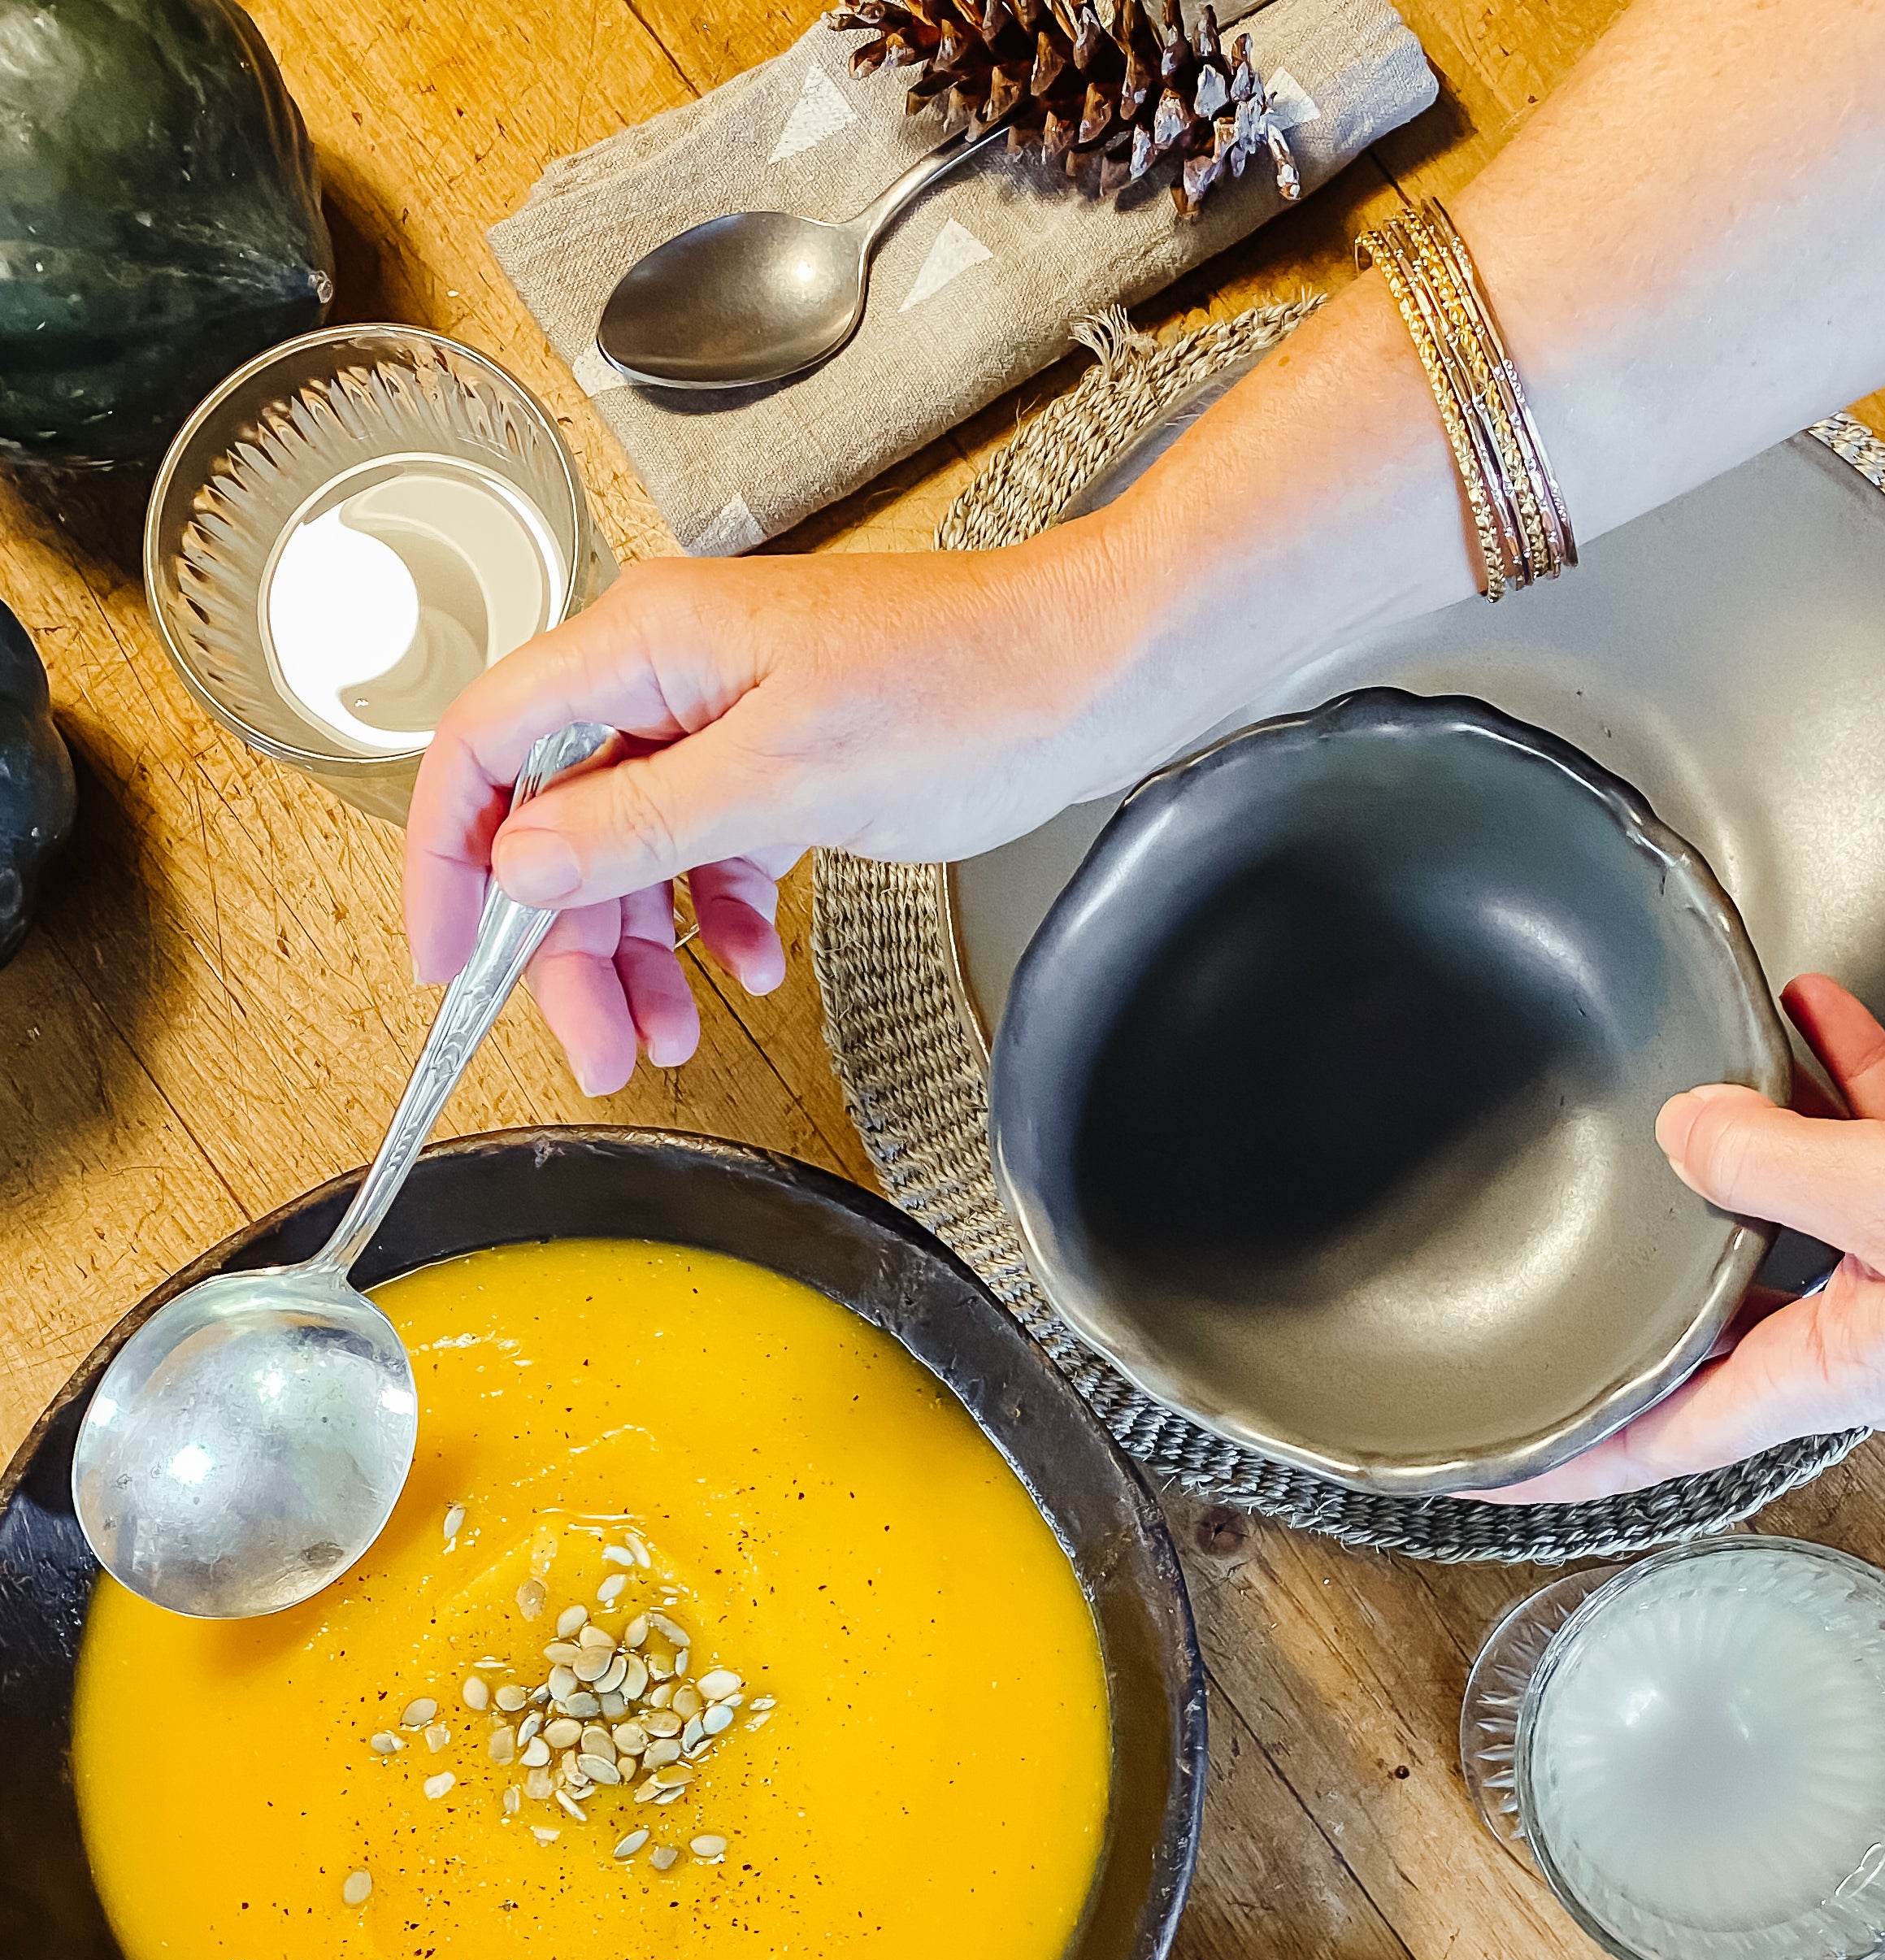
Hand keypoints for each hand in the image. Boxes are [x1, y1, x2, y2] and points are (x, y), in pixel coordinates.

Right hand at [402, 528, 1141, 1095]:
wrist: (1092, 674)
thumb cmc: (970, 690)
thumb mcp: (786, 779)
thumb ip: (642, 825)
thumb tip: (523, 864)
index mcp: (647, 645)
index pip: (486, 748)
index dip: (450, 860)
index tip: (449, 960)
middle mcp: (671, 672)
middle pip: (559, 821)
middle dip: (568, 946)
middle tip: (600, 1047)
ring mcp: (727, 715)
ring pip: (634, 849)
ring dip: (643, 951)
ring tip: (670, 1035)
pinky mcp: (782, 757)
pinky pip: (709, 849)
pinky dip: (717, 917)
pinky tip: (747, 965)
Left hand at [1480, 975, 1884, 1500]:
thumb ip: (1773, 1157)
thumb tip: (1676, 1134)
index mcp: (1821, 1374)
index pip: (1651, 1440)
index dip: (1557, 1457)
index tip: (1471, 1464)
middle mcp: (1850, 1345)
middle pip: (1702, 1329)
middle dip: (1630, 1291)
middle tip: (1540, 1266)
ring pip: (1782, 1224)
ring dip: (1736, 1155)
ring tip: (1679, 1086)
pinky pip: (1864, 1156)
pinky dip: (1833, 1091)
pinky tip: (1807, 1014)